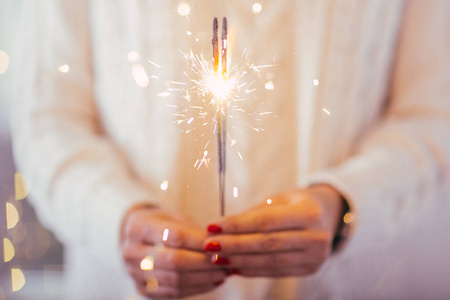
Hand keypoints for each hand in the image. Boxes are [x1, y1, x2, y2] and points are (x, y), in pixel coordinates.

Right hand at [121, 206, 225, 297]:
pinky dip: (196, 288)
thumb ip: (192, 230)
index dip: (199, 242)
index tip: (220, 244)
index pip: (173, 236)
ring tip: (222, 273)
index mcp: (139, 227)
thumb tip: (219, 244)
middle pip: (173, 261)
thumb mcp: (174, 217)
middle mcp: (132, 251)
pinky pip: (173, 292)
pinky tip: (212, 282)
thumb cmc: (161, 224)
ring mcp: (134, 272)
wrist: (136, 237)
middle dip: (203, 263)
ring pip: (174, 280)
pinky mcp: (142, 288)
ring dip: (203, 278)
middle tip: (225, 262)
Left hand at [204, 185, 343, 276]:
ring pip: (270, 261)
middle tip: (209, 245)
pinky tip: (233, 266)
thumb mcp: (279, 199)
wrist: (327, 216)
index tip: (212, 226)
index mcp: (310, 212)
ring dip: (239, 261)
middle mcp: (317, 237)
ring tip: (216, 257)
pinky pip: (275, 272)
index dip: (237, 225)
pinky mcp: (310, 269)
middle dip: (234, 245)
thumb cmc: (295, 203)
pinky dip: (252, 270)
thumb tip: (223, 229)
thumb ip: (254, 214)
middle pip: (267, 244)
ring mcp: (316, 257)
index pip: (266, 221)